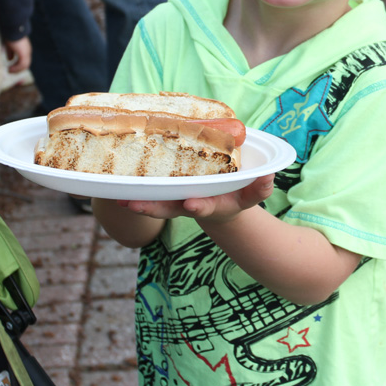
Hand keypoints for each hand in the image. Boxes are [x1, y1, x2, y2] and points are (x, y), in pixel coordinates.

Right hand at [4, 37, 31, 72]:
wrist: (13, 30)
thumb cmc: (11, 36)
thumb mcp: (10, 46)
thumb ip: (10, 53)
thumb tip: (9, 59)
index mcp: (25, 49)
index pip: (24, 60)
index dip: (18, 65)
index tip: (12, 68)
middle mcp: (28, 51)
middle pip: (26, 64)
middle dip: (18, 69)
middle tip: (11, 71)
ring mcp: (27, 53)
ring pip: (25, 65)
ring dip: (17, 69)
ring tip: (10, 71)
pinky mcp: (24, 54)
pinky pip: (22, 64)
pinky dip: (16, 68)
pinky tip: (10, 69)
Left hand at [117, 174, 274, 222]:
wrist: (217, 203)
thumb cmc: (234, 194)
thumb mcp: (249, 193)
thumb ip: (259, 187)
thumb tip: (269, 176)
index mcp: (213, 204)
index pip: (207, 207)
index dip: (199, 206)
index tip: (192, 204)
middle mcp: (192, 205)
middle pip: (172, 209)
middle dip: (155, 208)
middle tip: (138, 205)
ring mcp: (177, 201)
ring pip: (156, 204)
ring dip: (140, 202)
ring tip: (123, 199)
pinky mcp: (165, 193)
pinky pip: (147, 192)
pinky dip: (133, 191)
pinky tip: (115, 185)